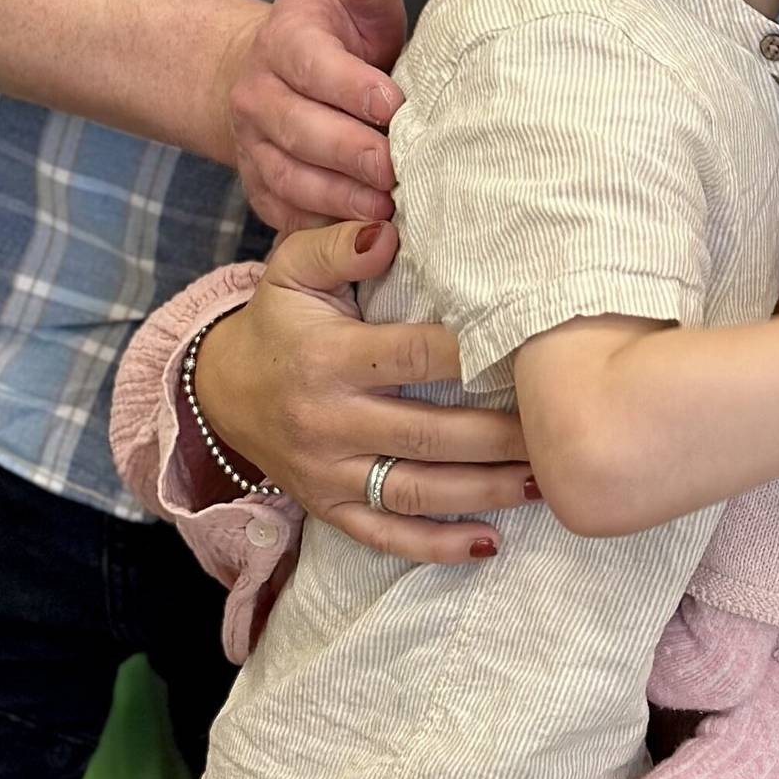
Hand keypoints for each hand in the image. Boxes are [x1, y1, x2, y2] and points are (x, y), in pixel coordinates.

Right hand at [192, 220, 533, 562]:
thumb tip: (390, 231)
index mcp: (328, 359)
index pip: (412, 357)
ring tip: (543, 482)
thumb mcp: (292, 269)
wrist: (221, 391)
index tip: (526, 352)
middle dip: (498, 436)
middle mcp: (329, 422)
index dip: (470, 355)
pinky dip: (436, 547)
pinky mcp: (329, 509)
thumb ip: (339, 243)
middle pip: (427, 434)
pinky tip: (489, 541)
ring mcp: (329, 474)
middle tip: (556, 429)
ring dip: (484, 491)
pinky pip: (385, 537)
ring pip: (416, 492)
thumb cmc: (278, 321)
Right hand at [216, 0, 406, 229]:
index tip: (395, 105)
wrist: (272, 78)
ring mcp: (253, 147)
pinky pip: (286, 213)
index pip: (313, 66)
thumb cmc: (336, 38)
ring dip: (339, 198)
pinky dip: (322, 227)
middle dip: (353, 153)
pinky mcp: (260, 189)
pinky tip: (363, 235)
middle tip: (401, 172)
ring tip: (388, 210)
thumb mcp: (354, 0)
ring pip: (290, 178)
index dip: (354, 88)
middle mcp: (257, 96)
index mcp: (284, 41)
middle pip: (301, 130)